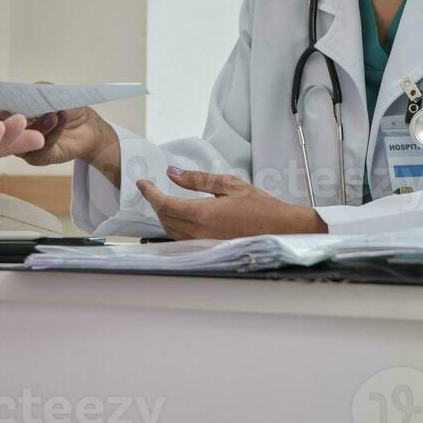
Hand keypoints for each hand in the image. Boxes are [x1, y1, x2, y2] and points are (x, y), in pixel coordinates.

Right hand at [0, 102, 118, 171]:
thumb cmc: (64, 107)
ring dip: (38, 124)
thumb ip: (30, 92)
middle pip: (1, 131)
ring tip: (51, 113)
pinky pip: (42, 145)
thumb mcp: (46, 92)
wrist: (87, 126)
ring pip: (23, 138)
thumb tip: (14, 100)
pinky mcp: (39, 156)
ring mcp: (25, 147)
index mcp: (12, 116)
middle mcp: (14, 133)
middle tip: (1, 117)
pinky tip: (60, 117)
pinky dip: (54, 130)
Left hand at [135, 169, 327, 239]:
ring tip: (163, 201)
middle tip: (153, 188)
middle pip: (164, 218)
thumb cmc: (259, 206)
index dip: (149, 193)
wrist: (280, 229)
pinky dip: (174, 228)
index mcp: (202, 214)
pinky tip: (177, 219)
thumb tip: (172, 173)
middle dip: (155, 203)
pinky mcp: (208, 249)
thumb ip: (197, 180)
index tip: (142, 183)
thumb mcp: (228, 185)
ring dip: (163, 216)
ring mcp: (203, 244)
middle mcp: (198, 232)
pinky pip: (181, 240)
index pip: (164, 204)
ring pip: (171, 231)